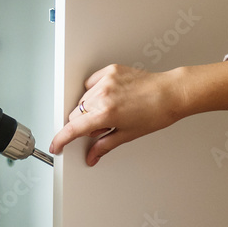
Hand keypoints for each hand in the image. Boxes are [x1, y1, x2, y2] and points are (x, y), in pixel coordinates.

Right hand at [48, 65, 181, 166]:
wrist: (171, 93)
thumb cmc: (155, 113)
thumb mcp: (127, 135)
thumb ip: (104, 145)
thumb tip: (92, 156)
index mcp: (106, 113)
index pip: (74, 129)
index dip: (61, 139)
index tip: (57, 145)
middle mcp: (103, 95)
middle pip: (76, 114)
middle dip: (83, 124)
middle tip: (102, 127)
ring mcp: (106, 80)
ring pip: (83, 99)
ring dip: (90, 108)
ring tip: (111, 110)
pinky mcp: (110, 70)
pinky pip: (91, 83)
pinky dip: (96, 92)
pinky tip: (111, 97)